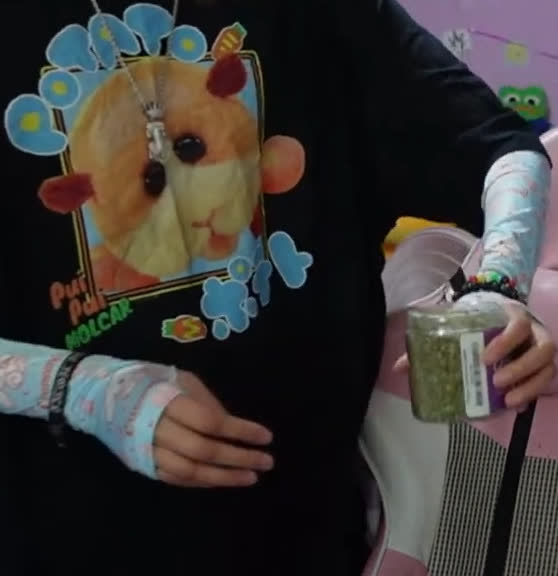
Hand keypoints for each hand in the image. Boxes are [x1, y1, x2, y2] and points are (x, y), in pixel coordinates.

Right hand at [154, 371, 273, 487]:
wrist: (105, 399)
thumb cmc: (152, 383)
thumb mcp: (182, 380)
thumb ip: (206, 402)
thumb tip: (231, 425)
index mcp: (169, 403)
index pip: (210, 421)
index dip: (240, 430)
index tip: (267, 436)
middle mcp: (158, 430)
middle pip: (204, 450)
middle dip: (238, 458)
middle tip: (267, 462)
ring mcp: (150, 452)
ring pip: (191, 471)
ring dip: (225, 478)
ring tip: (252, 477)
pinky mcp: (145, 467)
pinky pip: (178, 479)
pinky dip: (204, 481)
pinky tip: (224, 480)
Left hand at [394, 303, 556, 409]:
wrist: (496, 313)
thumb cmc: (476, 321)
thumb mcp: (457, 324)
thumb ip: (431, 342)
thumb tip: (399, 366)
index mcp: (512, 315)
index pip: (519, 324)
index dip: (505, 341)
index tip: (484, 358)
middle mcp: (534, 330)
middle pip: (543, 348)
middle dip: (520, 367)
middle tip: (495, 381)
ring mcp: (540, 348)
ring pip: (548, 367)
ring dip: (529, 384)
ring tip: (506, 399)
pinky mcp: (542, 365)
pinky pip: (545, 381)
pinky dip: (531, 394)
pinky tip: (514, 406)